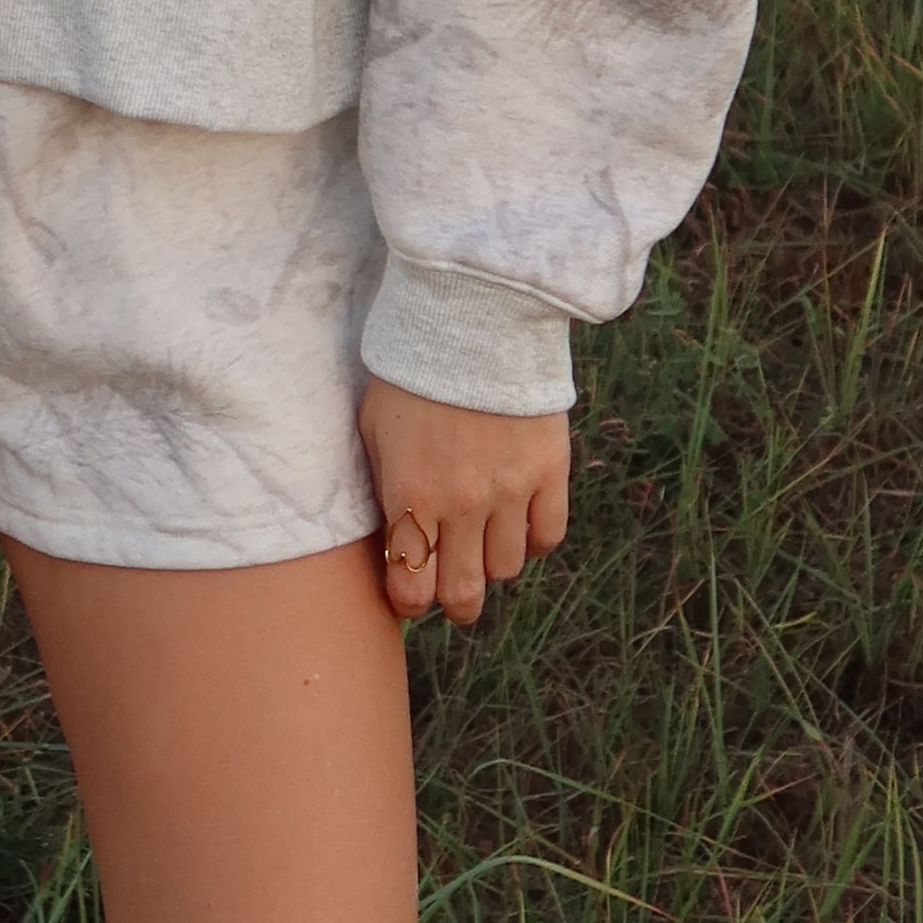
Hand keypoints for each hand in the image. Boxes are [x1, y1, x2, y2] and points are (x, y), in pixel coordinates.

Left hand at [360, 378, 568, 628]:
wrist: (472, 318)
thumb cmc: (409, 371)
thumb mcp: (372, 430)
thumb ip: (382, 488)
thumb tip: (389, 537)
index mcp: (411, 497)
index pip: (412, 588)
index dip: (410, 601)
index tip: (409, 593)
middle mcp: (462, 505)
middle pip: (464, 593)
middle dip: (454, 604)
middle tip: (452, 595)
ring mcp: (511, 491)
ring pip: (506, 569)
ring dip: (491, 565)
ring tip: (482, 543)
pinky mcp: (550, 471)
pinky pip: (547, 535)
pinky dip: (532, 540)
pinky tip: (517, 523)